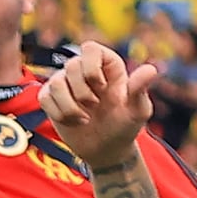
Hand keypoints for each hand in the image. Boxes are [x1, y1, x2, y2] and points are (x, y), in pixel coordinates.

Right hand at [38, 42, 153, 175]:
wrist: (106, 148)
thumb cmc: (125, 125)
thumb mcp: (137, 110)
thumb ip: (139, 89)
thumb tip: (151, 69)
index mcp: (108, 66)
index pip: (90, 48)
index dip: (92, 66)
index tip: (102, 86)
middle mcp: (84, 70)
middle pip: (71, 65)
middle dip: (83, 92)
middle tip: (95, 106)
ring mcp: (65, 82)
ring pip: (55, 83)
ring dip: (71, 107)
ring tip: (86, 118)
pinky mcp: (50, 97)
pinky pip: (45, 98)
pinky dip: (60, 114)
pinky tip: (74, 122)